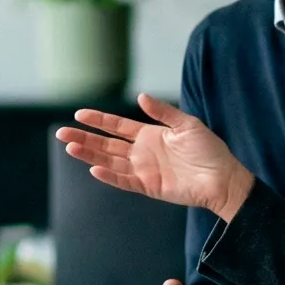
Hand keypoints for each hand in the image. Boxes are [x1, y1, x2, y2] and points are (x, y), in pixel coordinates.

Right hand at [58, 95, 255, 222]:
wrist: (222, 177)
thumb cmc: (209, 150)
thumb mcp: (187, 124)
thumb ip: (163, 112)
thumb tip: (140, 97)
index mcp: (150, 135)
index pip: (117, 126)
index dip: (98, 121)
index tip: (79, 114)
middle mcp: (142, 152)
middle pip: (106, 144)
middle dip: (84, 137)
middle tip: (62, 133)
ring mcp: (143, 170)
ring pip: (109, 161)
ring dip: (90, 154)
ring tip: (70, 147)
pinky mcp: (148, 186)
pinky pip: (124, 180)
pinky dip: (109, 176)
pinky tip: (94, 168)